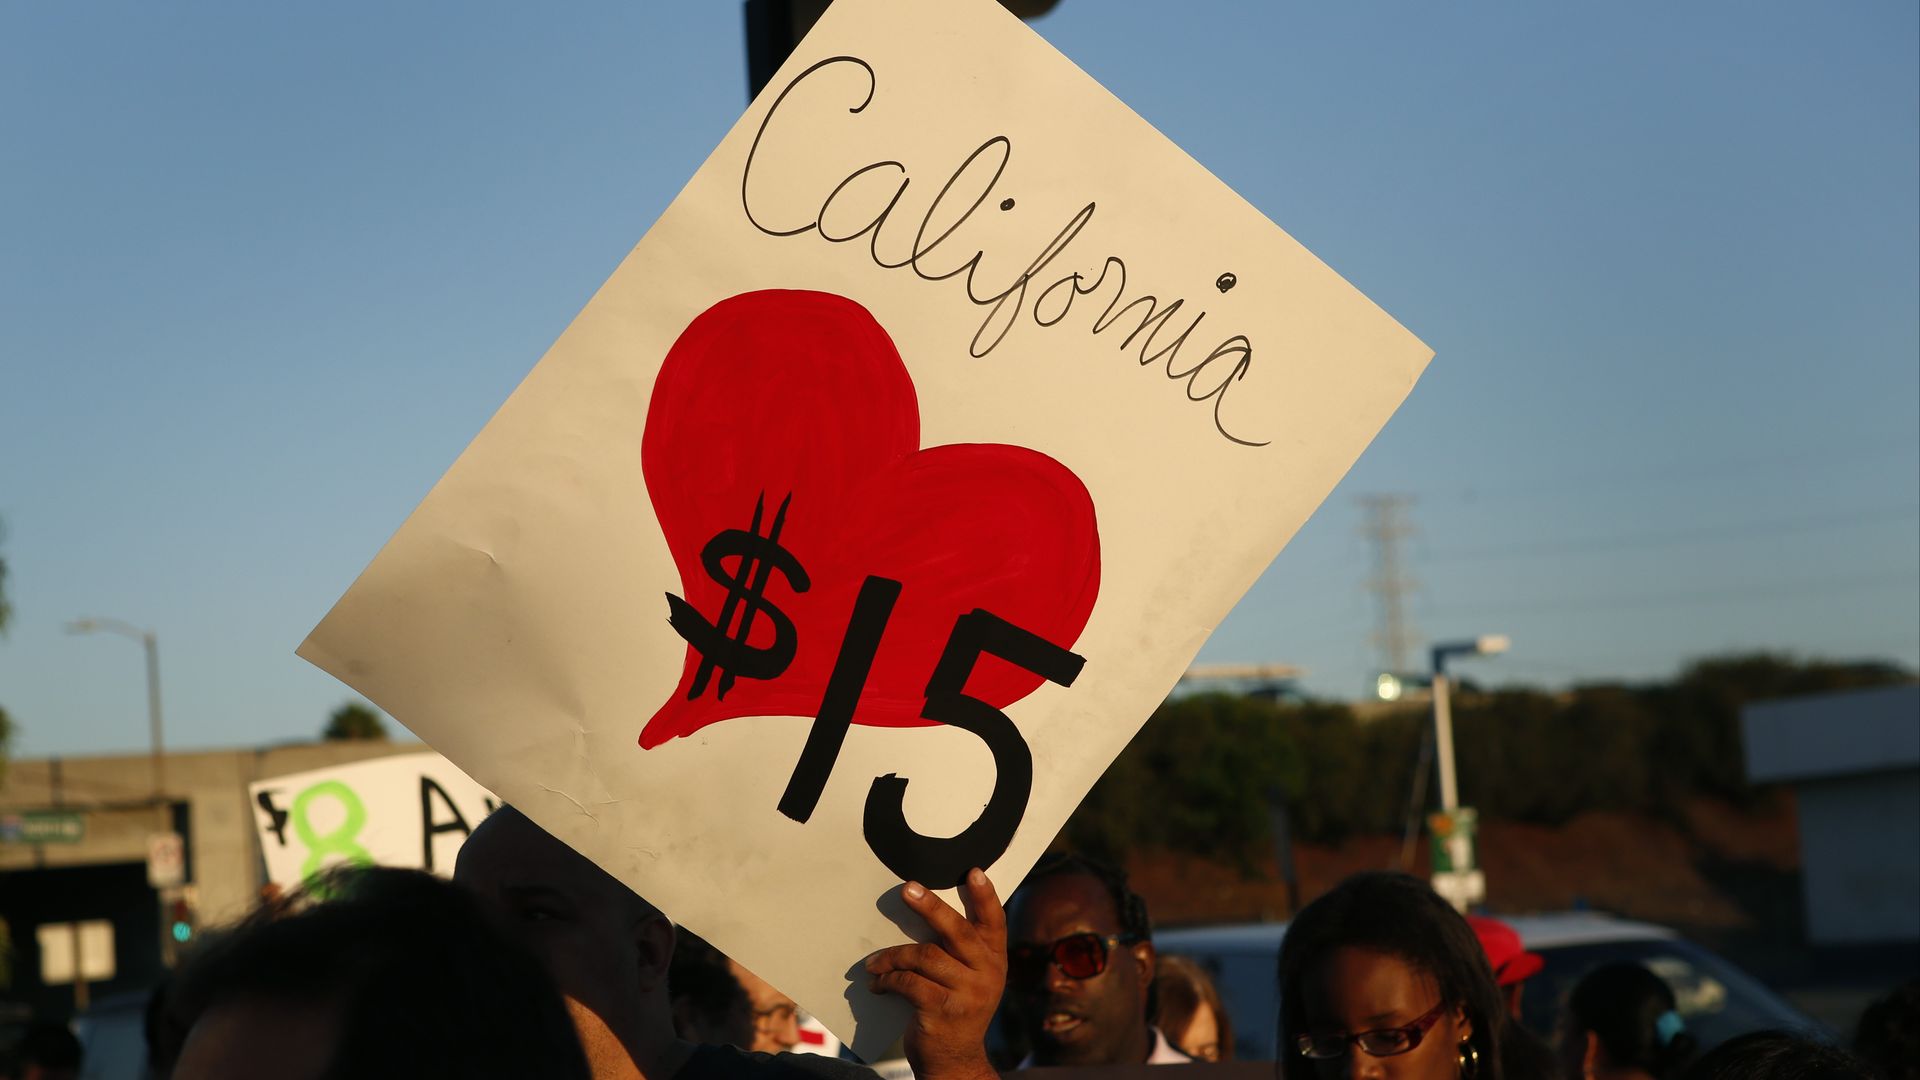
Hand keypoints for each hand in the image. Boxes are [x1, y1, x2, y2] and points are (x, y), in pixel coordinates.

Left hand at [865, 868, 1004, 1079]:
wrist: (954, 1061)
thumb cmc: (956, 1009)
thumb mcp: (970, 979)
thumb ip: (962, 951)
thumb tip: (925, 909)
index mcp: (995, 960)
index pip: (994, 921)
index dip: (985, 895)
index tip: (973, 871)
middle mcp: (987, 974)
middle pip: (957, 931)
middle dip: (930, 906)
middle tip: (907, 889)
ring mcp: (967, 993)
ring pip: (925, 956)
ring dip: (893, 955)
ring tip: (874, 962)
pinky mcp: (942, 1011)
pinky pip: (908, 983)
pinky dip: (888, 979)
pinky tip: (877, 983)